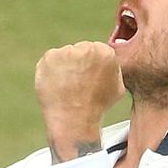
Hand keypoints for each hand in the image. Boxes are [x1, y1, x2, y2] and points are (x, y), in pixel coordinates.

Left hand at [35, 41, 125, 160]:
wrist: (74, 119)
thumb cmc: (97, 107)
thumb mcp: (117, 88)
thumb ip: (113, 70)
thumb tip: (107, 65)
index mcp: (106, 52)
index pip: (96, 50)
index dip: (90, 66)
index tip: (87, 78)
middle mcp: (87, 48)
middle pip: (80, 50)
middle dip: (78, 64)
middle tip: (76, 83)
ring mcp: (67, 51)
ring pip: (64, 55)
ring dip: (64, 67)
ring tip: (66, 87)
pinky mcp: (50, 57)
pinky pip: (50, 61)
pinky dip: (50, 72)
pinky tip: (57, 86)